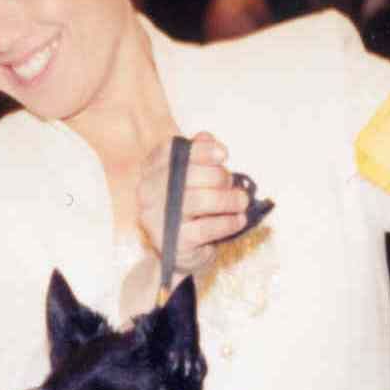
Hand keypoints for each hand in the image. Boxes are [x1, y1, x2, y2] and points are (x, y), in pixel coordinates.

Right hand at [133, 132, 258, 277]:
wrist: (180, 252)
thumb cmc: (190, 209)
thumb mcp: (193, 179)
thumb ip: (198, 156)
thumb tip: (206, 137)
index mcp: (150, 171)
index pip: (171, 152)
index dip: (200, 150)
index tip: (224, 154)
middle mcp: (147, 193)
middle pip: (188, 174)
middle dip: (219, 176)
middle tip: (232, 184)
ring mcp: (157, 218)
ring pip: (199, 200)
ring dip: (228, 199)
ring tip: (241, 202)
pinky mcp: (172, 241)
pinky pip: (206, 228)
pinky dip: (227, 222)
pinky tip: (238, 220)